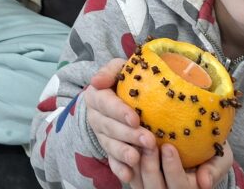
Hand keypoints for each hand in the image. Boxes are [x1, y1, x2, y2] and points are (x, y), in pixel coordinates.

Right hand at [85, 59, 156, 183]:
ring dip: (123, 153)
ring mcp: (101, 135)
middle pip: (109, 127)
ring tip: (137, 158)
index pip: (105, 103)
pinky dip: (119, 169)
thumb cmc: (125, 81)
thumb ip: (110, 71)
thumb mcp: (118, 69)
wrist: (121, 97)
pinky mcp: (108, 150)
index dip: (119, 111)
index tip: (135, 119)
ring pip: (110, 145)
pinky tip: (128, 175)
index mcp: (96, 96)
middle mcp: (95, 117)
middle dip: (128, 135)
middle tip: (148, 140)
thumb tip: (96, 81)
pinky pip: (111, 161)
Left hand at [132, 141, 232, 188]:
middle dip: (151, 166)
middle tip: (148, 143)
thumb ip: (215, 168)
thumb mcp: (221, 158)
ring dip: (135, 165)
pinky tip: (126, 146)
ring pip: (140, 185)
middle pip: (156, 188)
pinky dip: (126, 163)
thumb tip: (205, 183)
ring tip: (134, 143)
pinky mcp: (140, 183)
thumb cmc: (210, 152)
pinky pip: (129, 177)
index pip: (181, 186)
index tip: (168, 146)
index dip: (172, 169)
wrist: (197, 147)